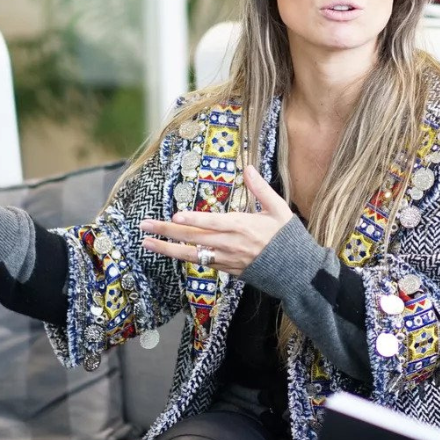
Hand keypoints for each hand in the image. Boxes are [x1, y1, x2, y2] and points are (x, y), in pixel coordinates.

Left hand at [139, 167, 291, 275]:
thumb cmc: (287, 238)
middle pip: (193, 238)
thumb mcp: (278, 209)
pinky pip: (201, 262)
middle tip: (144, 226)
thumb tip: (248, 168)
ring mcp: (226, 259)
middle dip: (167, 232)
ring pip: (191, 254)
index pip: (212, 223)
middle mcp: (230, 244)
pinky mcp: (227, 270)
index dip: (193, 219)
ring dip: (167, 248)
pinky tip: (169, 251)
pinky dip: (184, 257)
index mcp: (242, 226)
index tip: (175, 216)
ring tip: (147, 242)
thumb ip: (261, 189)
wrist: (295, 271)